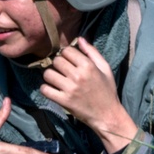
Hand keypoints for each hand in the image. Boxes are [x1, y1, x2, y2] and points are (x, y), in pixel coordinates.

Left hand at [40, 38, 136, 153]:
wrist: (108, 115)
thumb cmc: (107, 91)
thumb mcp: (105, 68)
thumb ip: (92, 52)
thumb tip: (80, 38)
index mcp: (88, 66)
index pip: (66, 50)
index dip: (66, 54)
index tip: (68, 60)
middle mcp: (78, 76)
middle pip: (56, 60)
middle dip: (57, 63)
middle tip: (62, 70)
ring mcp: (70, 89)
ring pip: (48, 74)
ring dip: (50, 75)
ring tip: (56, 79)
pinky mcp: (64, 101)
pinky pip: (45, 90)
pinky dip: (46, 88)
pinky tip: (52, 89)